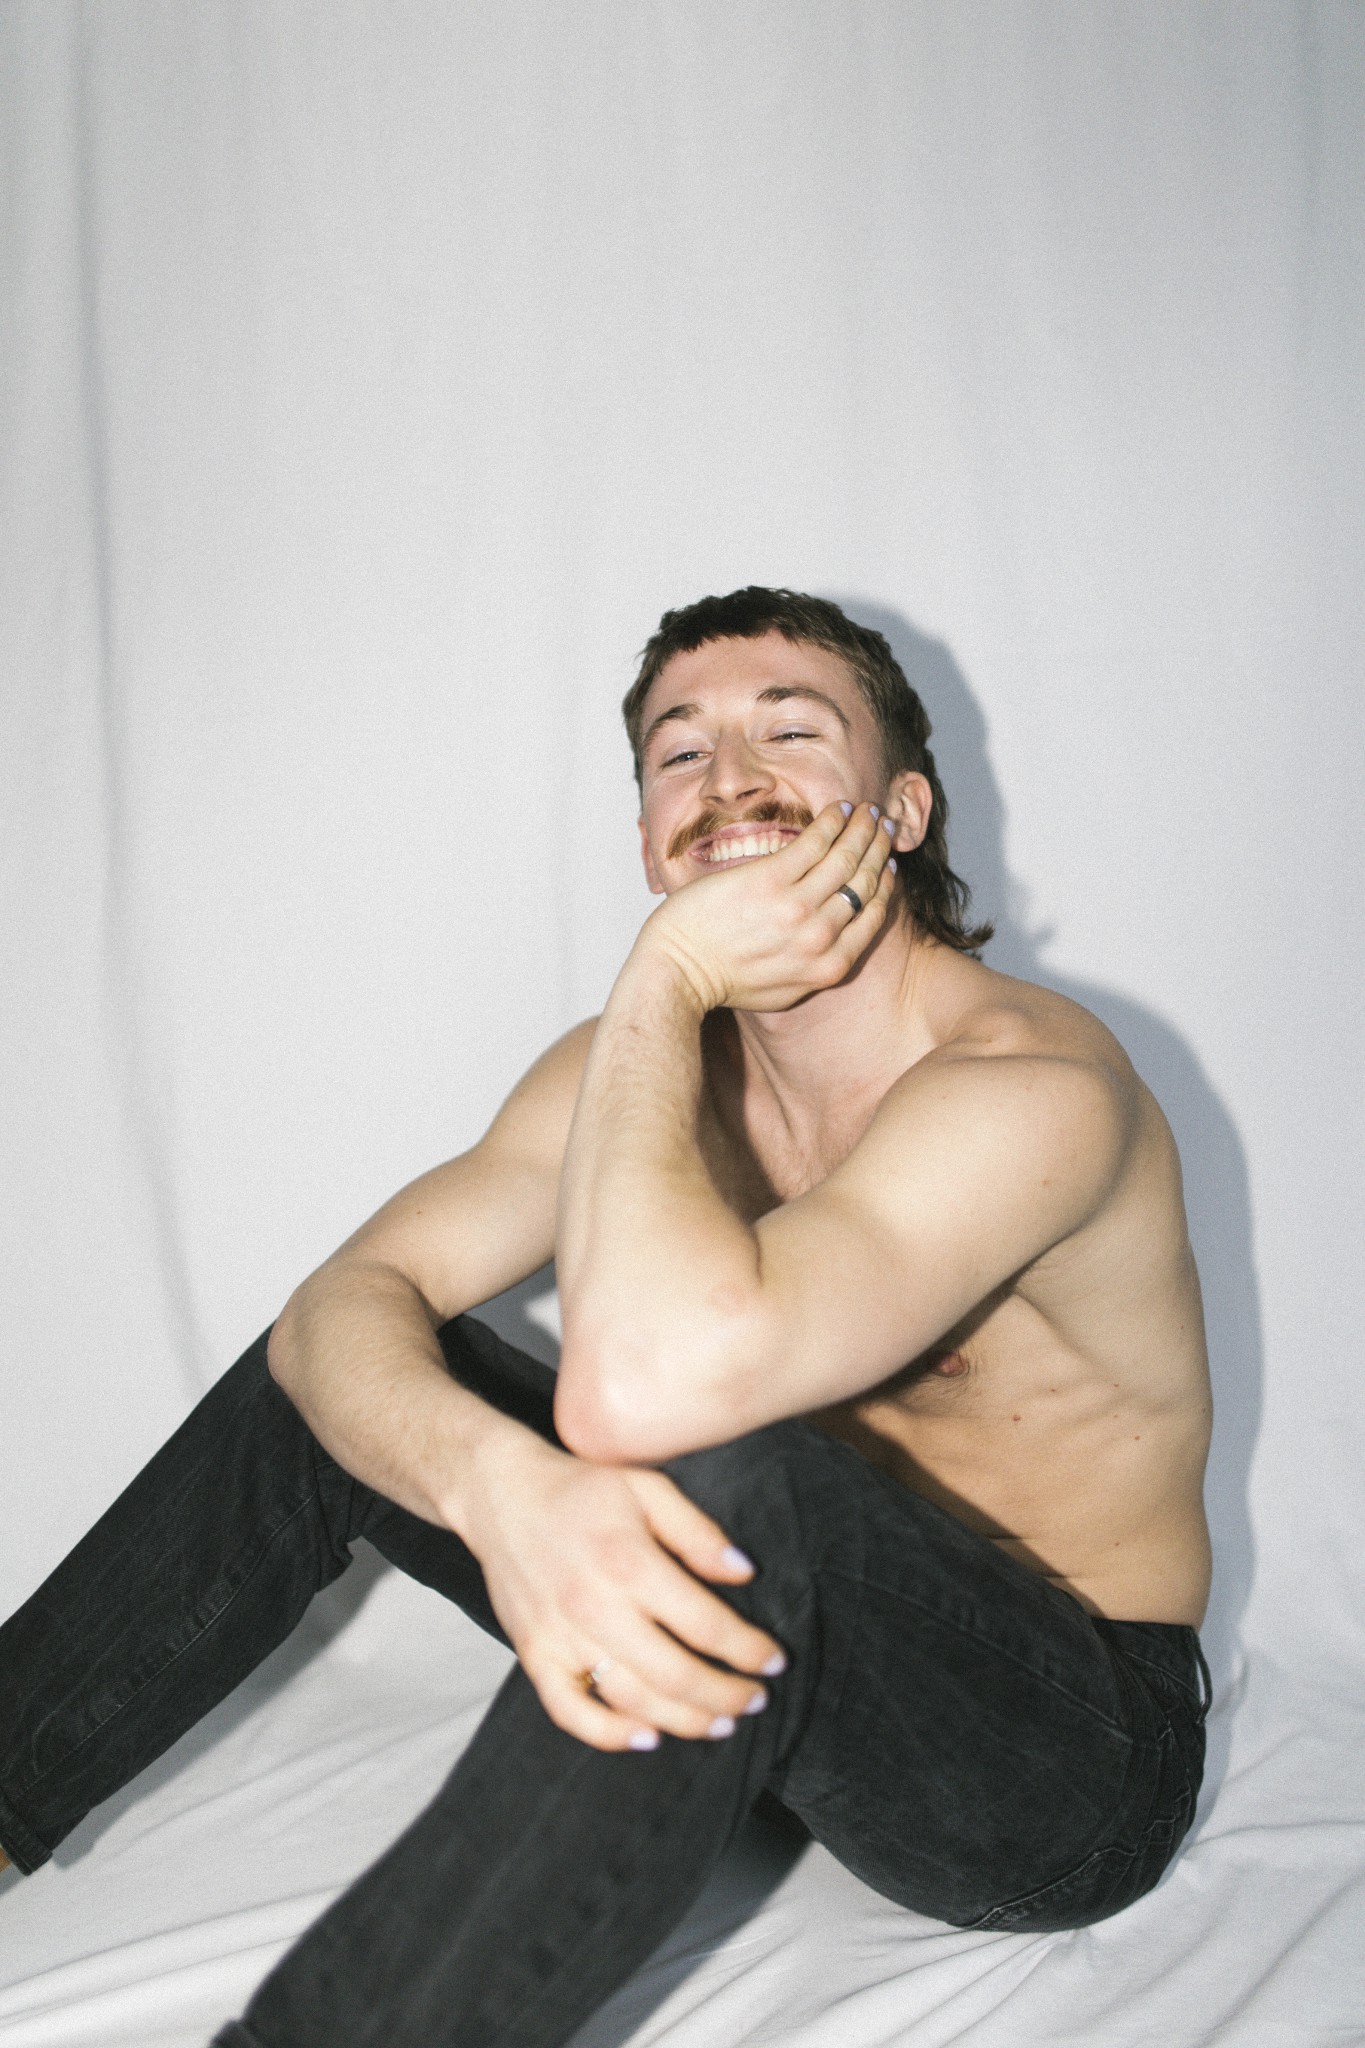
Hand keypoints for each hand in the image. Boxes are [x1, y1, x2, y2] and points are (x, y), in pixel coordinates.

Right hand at [460, 1426, 785, 1751]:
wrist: (500, 1494)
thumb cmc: (579, 1489)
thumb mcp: (648, 1488)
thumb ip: (698, 1532)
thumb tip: (745, 1572)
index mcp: (629, 1562)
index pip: (705, 1624)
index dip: (747, 1650)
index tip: (774, 1661)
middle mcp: (595, 1606)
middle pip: (675, 1674)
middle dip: (726, 1695)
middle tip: (755, 1700)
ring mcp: (560, 1637)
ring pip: (632, 1700)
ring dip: (684, 1721)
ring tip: (720, 1723)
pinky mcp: (534, 1655)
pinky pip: (570, 1712)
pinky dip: (609, 1735)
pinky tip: (647, 1736)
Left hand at [644, 802, 897, 1012]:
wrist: (681, 970)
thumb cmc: (726, 980)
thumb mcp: (785, 990)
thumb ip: (816, 965)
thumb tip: (836, 937)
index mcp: (829, 967)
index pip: (872, 915)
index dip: (884, 883)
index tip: (887, 864)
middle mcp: (820, 937)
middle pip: (864, 882)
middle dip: (879, 848)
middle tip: (884, 826)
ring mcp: (796, 908)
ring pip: (845, 857)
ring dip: (861, 828)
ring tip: (866, 812)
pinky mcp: (769, 880)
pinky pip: (814, 843)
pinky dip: (832, 821)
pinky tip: (839, 809)